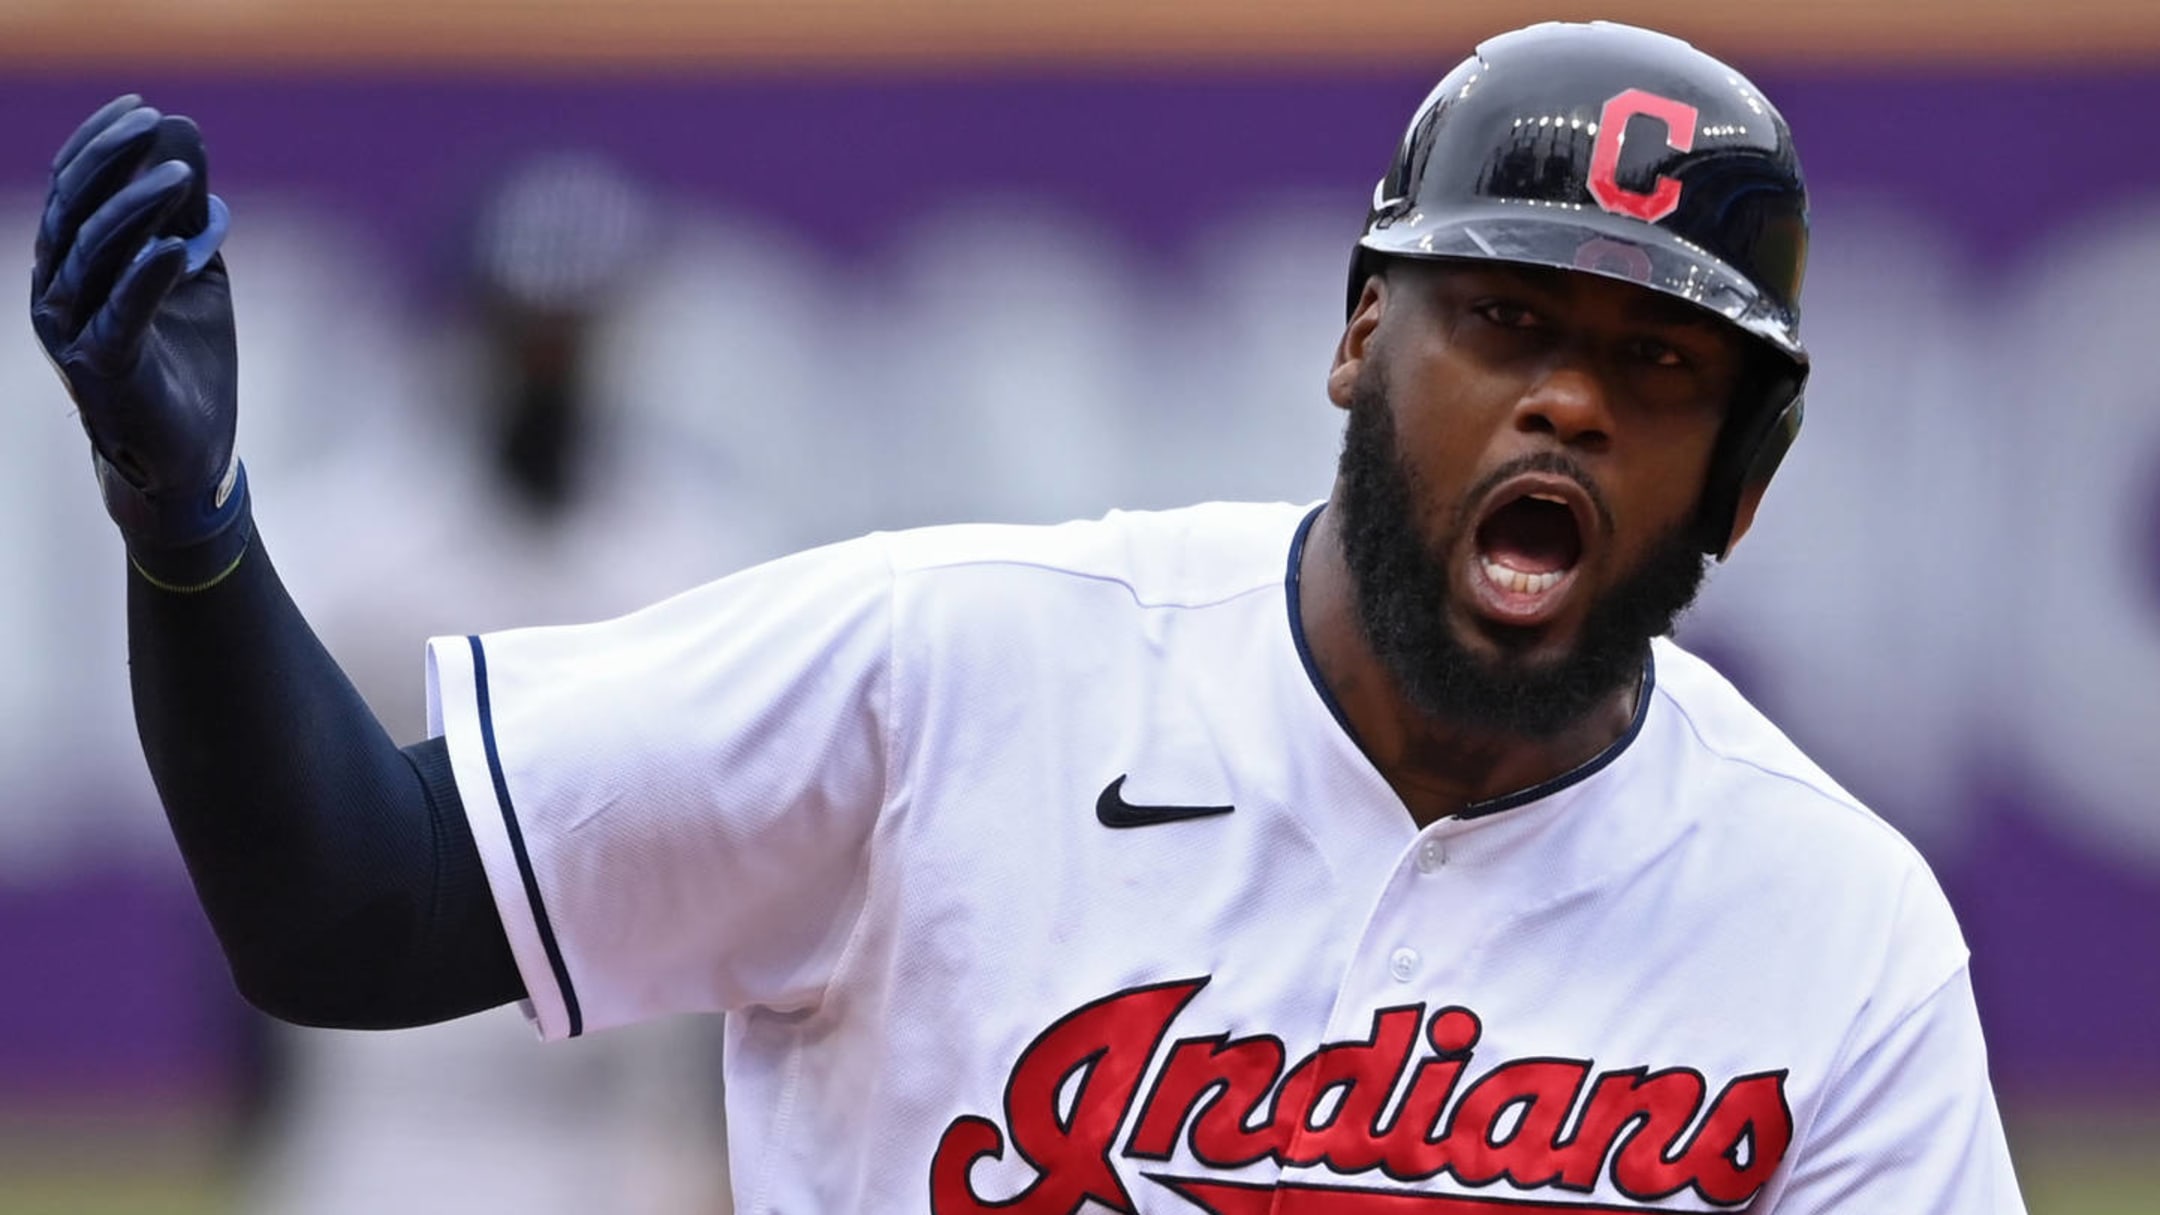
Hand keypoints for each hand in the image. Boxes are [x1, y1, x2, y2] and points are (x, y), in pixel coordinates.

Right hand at [31, 94, 246, 587]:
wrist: (190, 457)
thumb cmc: (187, 361)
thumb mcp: (194, 276)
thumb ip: (189, 216)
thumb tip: (189, 141)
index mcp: (69, 266)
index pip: (74, 189)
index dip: (100, 144)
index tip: (142, 107)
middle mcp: (55, 293)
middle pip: (73, 210)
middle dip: (112, 160)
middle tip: (156, 123)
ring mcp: (71, 333)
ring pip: (94, 254)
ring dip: (137, 209)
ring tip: (183, 177)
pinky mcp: (103, 369)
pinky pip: (121, 312)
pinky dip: (147, 274)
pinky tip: (177, 245)